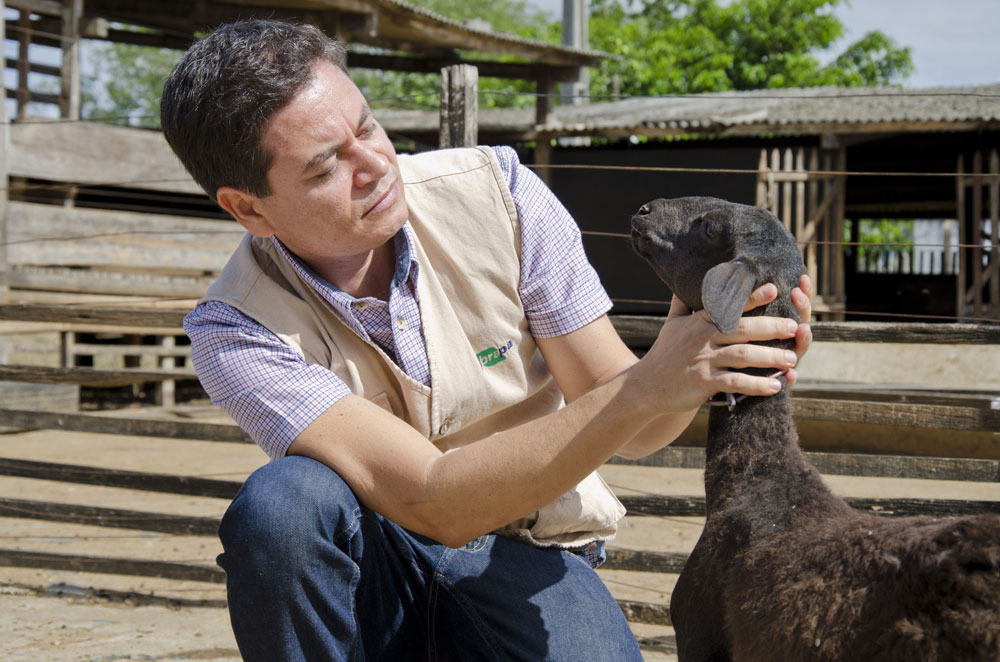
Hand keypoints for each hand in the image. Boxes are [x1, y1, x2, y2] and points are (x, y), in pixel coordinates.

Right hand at [638, 275, 812, 411]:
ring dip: (770, 357)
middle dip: (770, 327)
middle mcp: (702, 338)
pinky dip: (756, 385)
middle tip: (794, 327)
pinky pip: (735, 383)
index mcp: (699, 322)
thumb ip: (681, 303)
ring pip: (742, 356)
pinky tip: (775, 387)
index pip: (727, 306)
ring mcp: (703, 360)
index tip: (773, 289)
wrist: (646, 386)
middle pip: (741, 329)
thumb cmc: (663, 354)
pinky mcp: (703, 383)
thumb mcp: (671, 324)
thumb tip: (682, 282)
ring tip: (792, 360)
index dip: (750, 297)